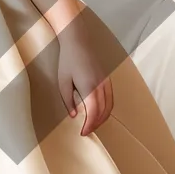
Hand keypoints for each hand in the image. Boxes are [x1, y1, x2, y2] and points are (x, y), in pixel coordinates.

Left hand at [56, 22, 113, 136]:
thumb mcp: (63, 82)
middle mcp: (101, 86)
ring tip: (92, 124)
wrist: (77, 40)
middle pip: (103, 112)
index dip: (89, 125)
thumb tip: (74, 116)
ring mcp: (106, 82)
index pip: (93, 113)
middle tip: (86, 131)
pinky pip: (111, 98)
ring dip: (102, 118)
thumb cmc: (67, 60)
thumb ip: (68, 101)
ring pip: (110, 106)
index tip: (83, 133)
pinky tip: (99, 112)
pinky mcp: (108, 79)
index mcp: (89, 87)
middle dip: (96, 124)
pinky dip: (107, 109)